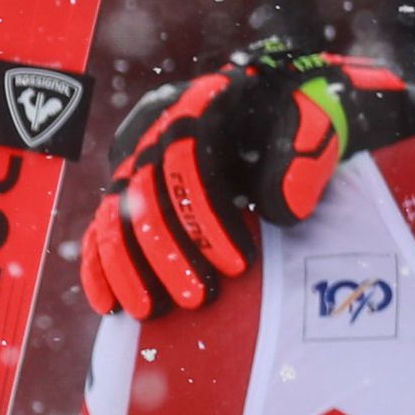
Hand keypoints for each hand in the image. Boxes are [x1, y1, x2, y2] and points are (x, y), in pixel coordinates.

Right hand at [79, 42, 414, 318]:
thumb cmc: (301, 120)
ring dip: (132, 267)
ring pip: (116, 214)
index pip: (185, 157)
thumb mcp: (312, 128)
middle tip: (198, 298)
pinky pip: (102, 228)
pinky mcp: (127, 189)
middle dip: (168, 251)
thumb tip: (279, 211)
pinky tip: (110, 306)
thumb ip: (299, 163)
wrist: (287, 111)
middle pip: (144, 191)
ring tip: (155, 312)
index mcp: (201, 102)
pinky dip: (102, 267)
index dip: (206, 216)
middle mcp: (157, 126)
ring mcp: (137, 158)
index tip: (239, 265)